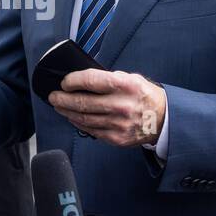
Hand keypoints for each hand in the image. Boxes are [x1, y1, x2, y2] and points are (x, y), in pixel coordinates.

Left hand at [48, 69, 166, 147]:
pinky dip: (78, 123)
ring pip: (83, 118)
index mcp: (125, 85)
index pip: (90, 80)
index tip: (64, 82)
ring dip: (66, 111)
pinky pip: (91, 130)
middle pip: (82, 102)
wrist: (163, 119)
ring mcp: (118, 124)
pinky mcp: (116, 138)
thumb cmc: (143, 95)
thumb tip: (81, 79)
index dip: (72, 81)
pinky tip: (72, 117)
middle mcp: (121, 105)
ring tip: (59, 106)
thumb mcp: (131, 78)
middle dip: (62, 98)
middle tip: (53, 96)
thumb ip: (108, 78)